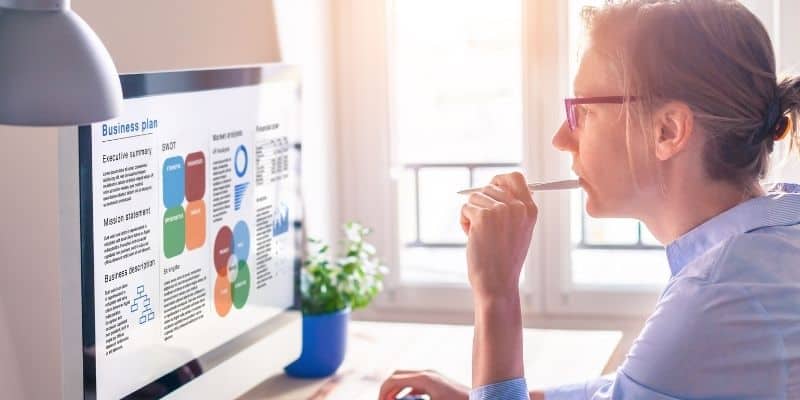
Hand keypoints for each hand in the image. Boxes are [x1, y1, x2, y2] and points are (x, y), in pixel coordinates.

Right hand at [378, 370, 468, 399]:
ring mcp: (433, 376)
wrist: (482, 399)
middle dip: (387, 390)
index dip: (382, 392)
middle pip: (398, 375)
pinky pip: (416, 384)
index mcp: (424, 378)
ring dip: (396, 391)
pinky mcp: (437, 382)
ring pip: (406, 379)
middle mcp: (427, 373)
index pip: (393, 379)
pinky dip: (406, 391)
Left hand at [459, 172, 537, 300]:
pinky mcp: (483, 216)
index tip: (490, 188)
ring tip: (480, 235)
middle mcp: (518, 207)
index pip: (515, 177)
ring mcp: (500, 210)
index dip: (499, 180)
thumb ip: (513, 208)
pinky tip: (472, 238)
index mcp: (530, 209)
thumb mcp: (519, 231)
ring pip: (475, 198)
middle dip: (481, 204)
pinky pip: (465, 208)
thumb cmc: (505, 260)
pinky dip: (464, 223)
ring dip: (472, 215)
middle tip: (484, 226)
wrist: (498, 283)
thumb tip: (496, 185)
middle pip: (489, 187)